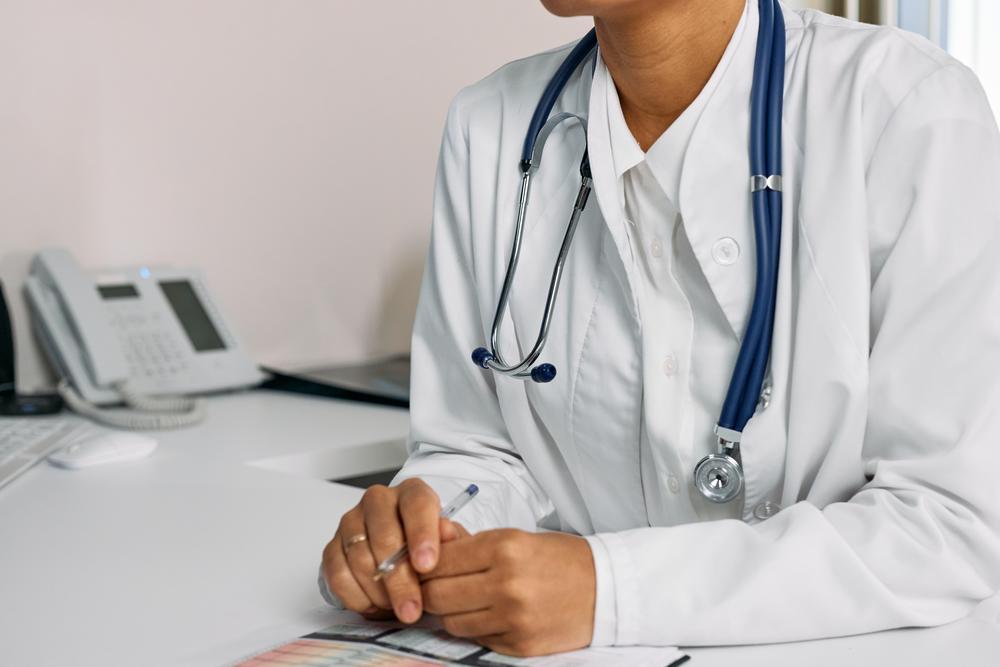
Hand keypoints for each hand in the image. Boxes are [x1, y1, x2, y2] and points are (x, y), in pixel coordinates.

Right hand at [321, 479, 462, 622]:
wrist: (402, 552)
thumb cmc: (427, 545)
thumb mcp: (448, 541)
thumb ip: (450, 539)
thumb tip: (448, 534)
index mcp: (411, 492)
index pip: (416, 505)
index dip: (422, 535)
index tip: (427, 565)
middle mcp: (378, 501)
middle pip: (385, 537)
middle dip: (400, 580)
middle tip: (412, 609)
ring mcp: (352, 521)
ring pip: (360, 558)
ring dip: (379, 592)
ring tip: (397, 608)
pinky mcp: (333, 545)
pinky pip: (337, 574)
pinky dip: (356, 596)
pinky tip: (374, 605)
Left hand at [420, 529, 595, 656]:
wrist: (604, 588)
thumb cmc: (557, 559)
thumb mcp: (514, 537)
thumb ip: (470, 542)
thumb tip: (432, 537)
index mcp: (504, 547)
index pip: (438, 561)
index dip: (424, 565)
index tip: (425, 567)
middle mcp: (507, 583)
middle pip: (436, 596)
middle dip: (430, 592)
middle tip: (438, 587)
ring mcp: (513, 618)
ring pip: (451, 622)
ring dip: (451, 613)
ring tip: (467, 602)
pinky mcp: (519, 645)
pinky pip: (476, 639)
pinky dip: (476, 629)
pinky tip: (489, 616)